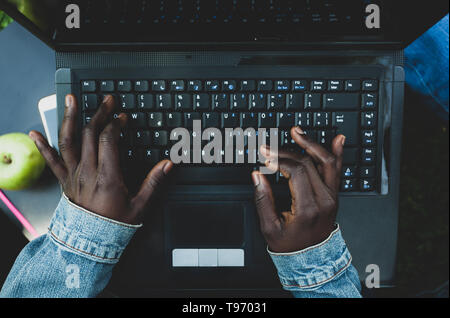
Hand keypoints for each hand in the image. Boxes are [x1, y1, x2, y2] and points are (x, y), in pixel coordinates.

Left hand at [29, 94, 172, 224]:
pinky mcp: (65, 180)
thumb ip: (154, 182)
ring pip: (69, 141)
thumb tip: (168, 165)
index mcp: (107, 176)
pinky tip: (35, 133)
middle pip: (90, 134)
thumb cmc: (115, 224)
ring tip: (72, 99)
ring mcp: (74, 174)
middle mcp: (88, 171)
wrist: (91, 241)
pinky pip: (52, 161)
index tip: (123, 117)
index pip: (109, 140)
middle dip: (99, 113)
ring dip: (70, 118)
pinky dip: (43, 146)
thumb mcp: (140, 205)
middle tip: (107, 100)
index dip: (116, 124)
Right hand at [251, 127, 344, 252]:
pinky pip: (337, 169)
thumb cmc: (290, 244)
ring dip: (311, 143)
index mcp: (308, 208)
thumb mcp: (270, 227)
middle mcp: (324, 199)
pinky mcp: (334, 193)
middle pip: (307, 163)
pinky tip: (337, 138)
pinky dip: (337, 152)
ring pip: (326, 161)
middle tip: (270, 147)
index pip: (296, 172)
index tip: (265, 155)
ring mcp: (332, 195)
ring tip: (297, 132)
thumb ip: (263, 200)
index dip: (278, 159)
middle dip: (286, 151)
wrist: (311, 258)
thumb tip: (257, 175)